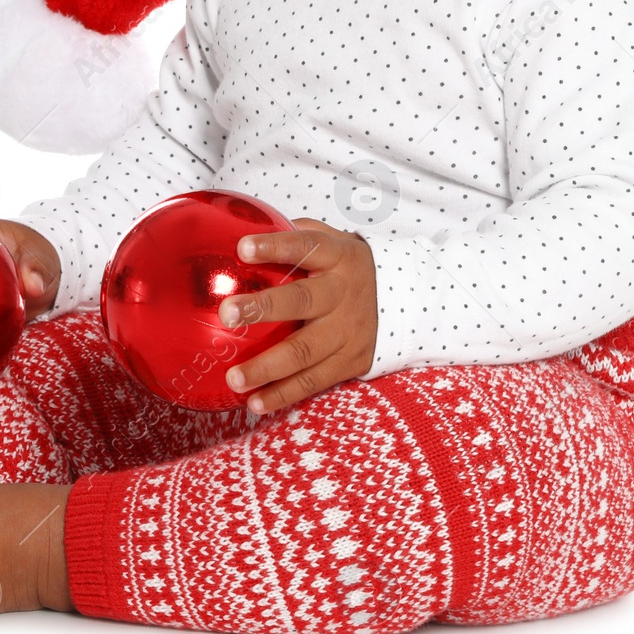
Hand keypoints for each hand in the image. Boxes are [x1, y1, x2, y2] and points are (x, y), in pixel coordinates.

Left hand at [216, 218, 377, 415]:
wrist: (405, 301)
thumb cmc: (345, 267)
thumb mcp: (330, 242)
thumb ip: (292, 235)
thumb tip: (237, 230)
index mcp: (336, 257)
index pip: (306, 246)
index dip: (275, 246)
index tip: (242, 247)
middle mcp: (343, 293)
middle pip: (302, 301)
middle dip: (263, 308)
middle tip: (227, 314)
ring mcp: (348, 331)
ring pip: (305, 352)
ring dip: (267, 367)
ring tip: (233, 377)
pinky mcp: (351, 361)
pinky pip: (314, 381)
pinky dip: (283, 394)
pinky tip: (254, 402)